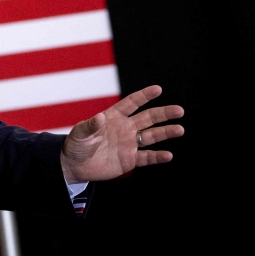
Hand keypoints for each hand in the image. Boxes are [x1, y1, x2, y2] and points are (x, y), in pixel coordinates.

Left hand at [60, 85, 184, 183]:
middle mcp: (125, 128)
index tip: (158, 89)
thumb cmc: (76, 145)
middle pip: (147, 118)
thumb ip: (89, 125)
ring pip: (151, 136)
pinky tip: (168, 155)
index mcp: (113, 117)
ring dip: (165, 133)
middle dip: (163, 113)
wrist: (75, 166)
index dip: (144, 96)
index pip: (131, 104)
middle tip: (179, 110)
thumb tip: (100, 117)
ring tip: (179, 129)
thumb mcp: (79, 134)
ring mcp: (129, 144)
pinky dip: (157, 156)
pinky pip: (147, 157)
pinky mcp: (130, 160)